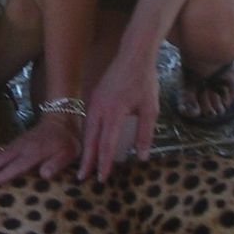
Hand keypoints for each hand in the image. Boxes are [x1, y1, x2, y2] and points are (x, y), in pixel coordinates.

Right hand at [0, 113, 77, 184]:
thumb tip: (44, 175)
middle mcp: (21, 148)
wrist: (61, 119)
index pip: (17, 165)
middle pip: (0, 159)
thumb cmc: (67, 141)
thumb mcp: (69, 153)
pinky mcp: (13, 144)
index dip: (3, 174)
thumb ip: (57, 164)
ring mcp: (15, 145)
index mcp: (34, 153)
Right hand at [80, 53, 159, 181]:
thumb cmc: (144, 81)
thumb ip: (145, 134)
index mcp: (114, 111)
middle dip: (87, 160)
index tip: (102, 178)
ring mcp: (94, 101)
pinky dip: (88, 136)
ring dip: (86, 148)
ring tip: (85, 165)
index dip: (104, 163)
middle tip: (83, 178)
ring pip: (87, 131)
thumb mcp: (150, 109)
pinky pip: (88, 121)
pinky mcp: (94, 97)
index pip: (107, 143)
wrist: (133, 54)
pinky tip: (91, 145)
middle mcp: (99, 107)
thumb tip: (142, 157)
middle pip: (91, 140)